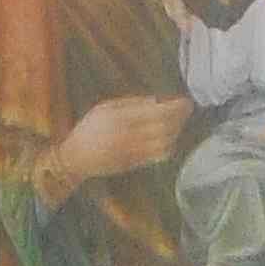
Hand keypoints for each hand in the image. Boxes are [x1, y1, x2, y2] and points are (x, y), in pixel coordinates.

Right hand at [43, 88, 192, 189]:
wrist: (76, 158)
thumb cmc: (90, 129)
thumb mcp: (105, 108)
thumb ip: (130, 104)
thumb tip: (156, 101)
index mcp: (120, 118)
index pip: (154, 112)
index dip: (173, 107)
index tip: (185, 101)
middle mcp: (127, 135)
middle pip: (163, 127)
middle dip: (179, 118)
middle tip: (188, 109)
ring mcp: (131, 152)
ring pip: (162, 143)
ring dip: (175, 132)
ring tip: (180, 122)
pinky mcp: (133, 164)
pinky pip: (156, 156)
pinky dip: (167, 146)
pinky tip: (171, 138)